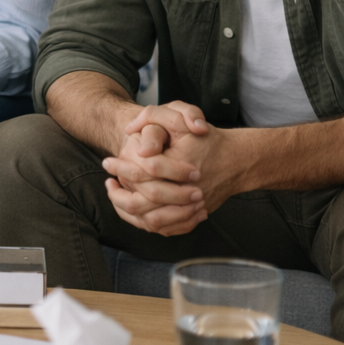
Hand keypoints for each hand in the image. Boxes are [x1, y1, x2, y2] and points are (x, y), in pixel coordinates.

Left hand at [100, 101, 212, 235]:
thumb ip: (152, 116)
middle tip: (108, 183)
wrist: (237, 160)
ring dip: (129, 211)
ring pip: (151, 221)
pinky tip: (134, 209)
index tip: (106, 162)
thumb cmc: (206, 138)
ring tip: (117, 196)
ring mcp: (190, 208)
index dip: (120, 167)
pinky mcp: (193, 217)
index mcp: (178, 166)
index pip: (142, 172)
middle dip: (118, 195)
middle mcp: (185, 191)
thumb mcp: (180, 116)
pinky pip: (165, 228)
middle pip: (142, 203)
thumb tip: (129, 130)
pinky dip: (146, 222)